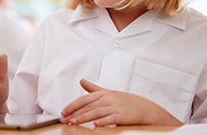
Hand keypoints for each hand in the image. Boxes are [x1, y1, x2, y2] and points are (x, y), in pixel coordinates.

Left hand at [60, 79, 181, 126]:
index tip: (63, 112)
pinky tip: (95, 125)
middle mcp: (108, 99)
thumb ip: (93, 88)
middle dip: (75, 113)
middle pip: (88, 106)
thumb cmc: (124, 101)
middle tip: (64, 120)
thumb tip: (81, 81)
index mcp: (103, 93)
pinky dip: (103, 121)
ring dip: (84, 117)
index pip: (84, 99)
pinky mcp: (122, 116)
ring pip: (97, 112)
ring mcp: (115, 107)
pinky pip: (111, 118)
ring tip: (74, 122)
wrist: (143, 107)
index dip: (72, 105)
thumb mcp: (107, 92)